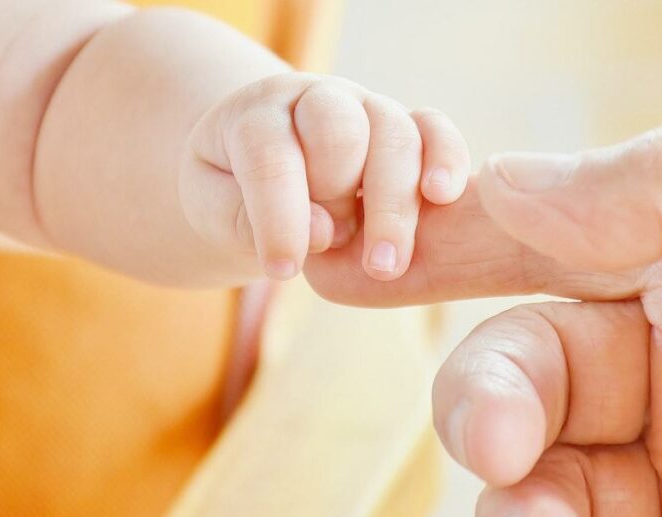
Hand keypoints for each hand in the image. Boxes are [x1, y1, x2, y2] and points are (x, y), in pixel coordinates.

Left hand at [179, 73, 468, 280]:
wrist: (262, 166)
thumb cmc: (235, 193)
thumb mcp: (216, 210)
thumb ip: (250, 222)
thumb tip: (322, 232)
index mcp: (258, 116)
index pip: (270, 157)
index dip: (278, 217)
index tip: (283, 271)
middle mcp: (317, 100)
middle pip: (340, 132)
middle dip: (339, 197)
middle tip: (329, 249)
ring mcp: (367, 108)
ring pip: (394, 134)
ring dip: (394, 204)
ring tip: (385, 265)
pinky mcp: (408, 125)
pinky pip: (435, 127)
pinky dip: (445, 157)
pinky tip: (441, 195)